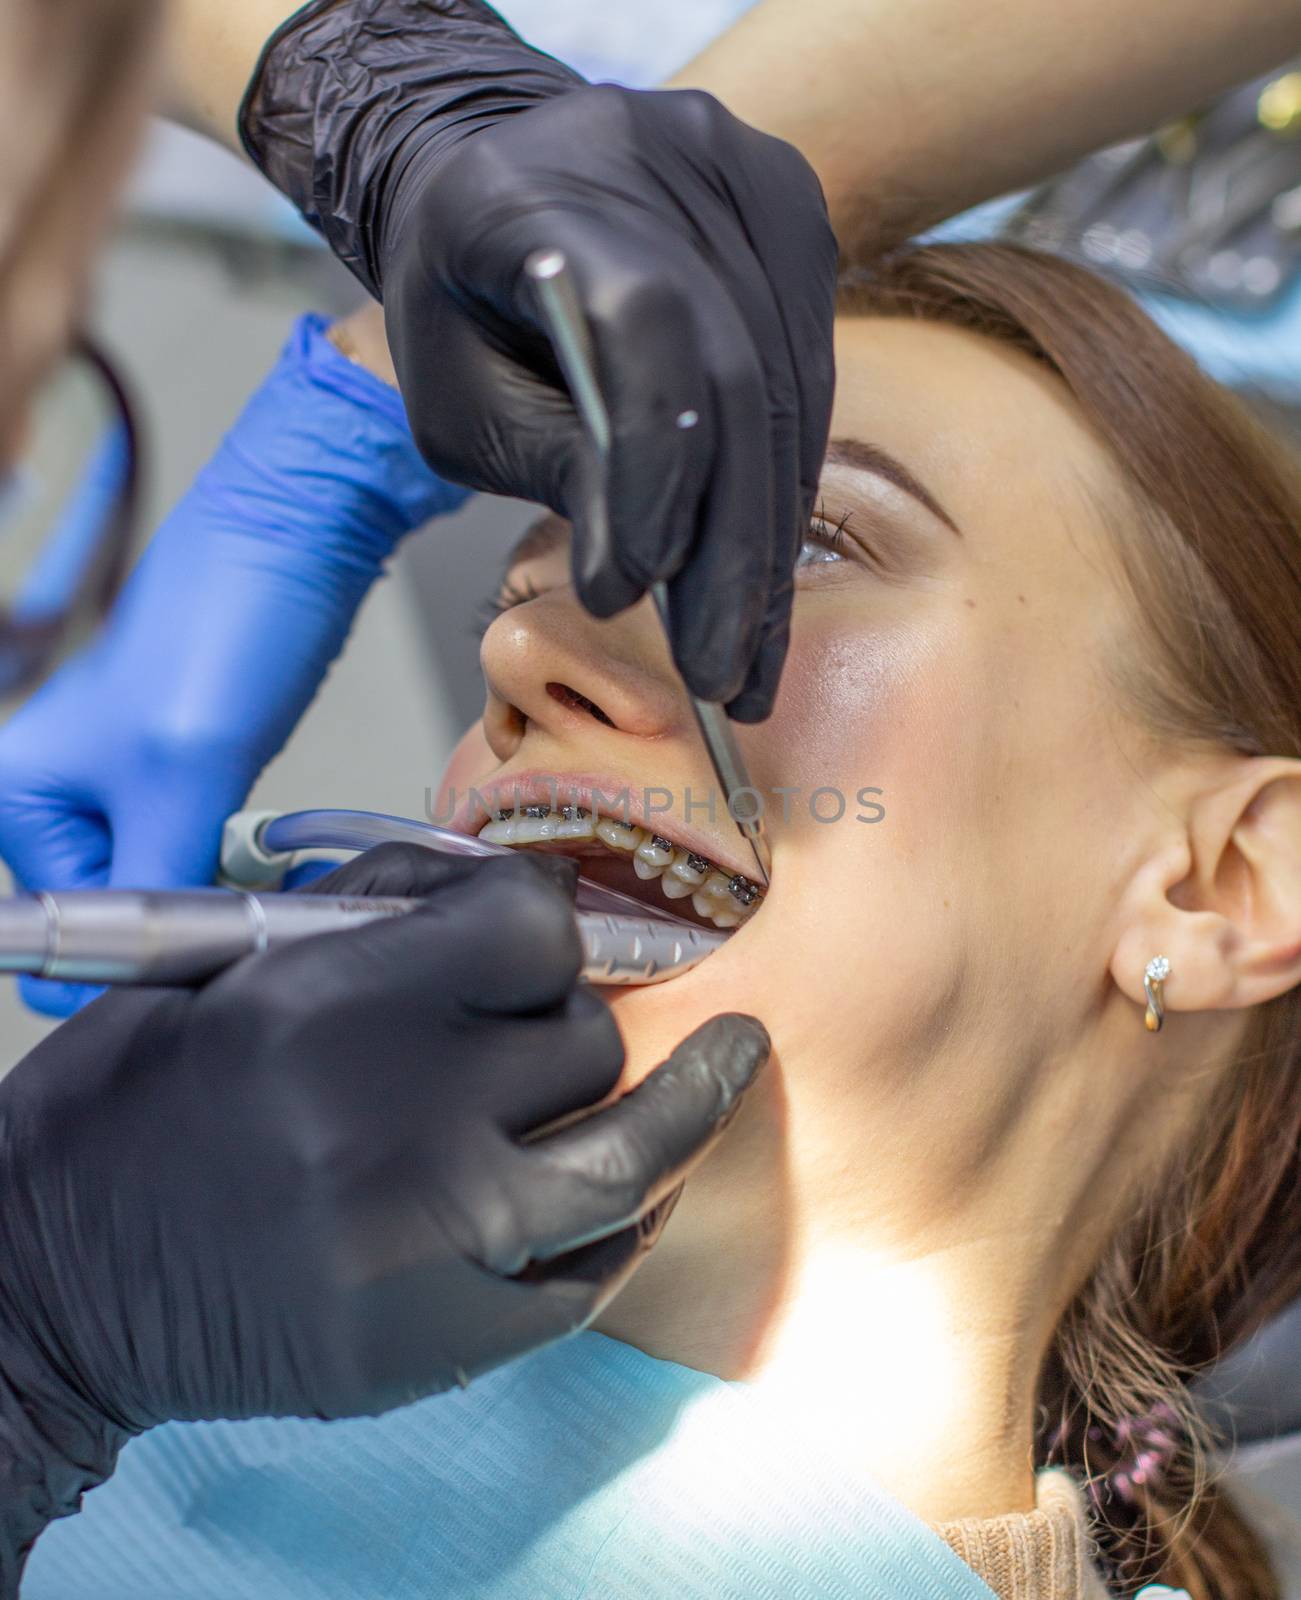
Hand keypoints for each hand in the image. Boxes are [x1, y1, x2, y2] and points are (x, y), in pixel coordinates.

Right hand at [0, 313, 465, 1015]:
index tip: (195, 962)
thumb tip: (138, 979)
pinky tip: (272, 864)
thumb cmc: (223, 628)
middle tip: (245, 912)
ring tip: (268, 881)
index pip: (51, 941)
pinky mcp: (180, 772)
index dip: (122, 966)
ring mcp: (120, 783)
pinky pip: (195, 854)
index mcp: (18, 795)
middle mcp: (55, 794)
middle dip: (179, 928)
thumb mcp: (181, 777)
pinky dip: (232, 871)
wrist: (300, 541)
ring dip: (214, 901)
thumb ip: (150, 884)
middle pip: (109, 921)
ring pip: (160, 890)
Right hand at [0, 843, 768, 1589]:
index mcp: (328, 1008)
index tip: (528, 936)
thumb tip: (490, 889)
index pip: (532, 924)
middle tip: (523, 1032)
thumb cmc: (121, 1118)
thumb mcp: (215, 972)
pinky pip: (592, 1272)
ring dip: (687, 1100)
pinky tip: (651, 1186)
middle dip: (556, 1017)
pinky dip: (631, 1221)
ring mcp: (432, 1246)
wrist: (46, 1291)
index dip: (537, 918)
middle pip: (577, 1034)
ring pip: (629, 1150)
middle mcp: (396, 1122)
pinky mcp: (439, 1342)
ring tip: (736, 1059)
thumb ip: (368, 922)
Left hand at [239, 0, 837, 718]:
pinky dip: (784, 486)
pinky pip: (808, 373)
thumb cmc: (457, 298)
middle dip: (729, 549)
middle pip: (737, 374)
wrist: (502, 175)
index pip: (644, 324)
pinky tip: (765, 581)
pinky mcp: (794, 213)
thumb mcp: (457, 398)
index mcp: (548, 185)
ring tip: (753, 662)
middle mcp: (672, 156)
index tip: (636, 590)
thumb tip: (642, 579)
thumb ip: (548, 465)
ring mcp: (747, 177)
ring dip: (770, 541)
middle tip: (722, 677)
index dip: (655, 466)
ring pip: (790, 388)